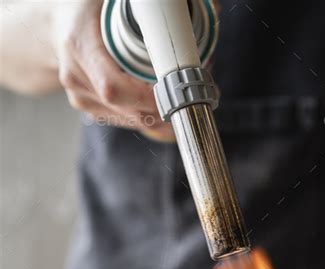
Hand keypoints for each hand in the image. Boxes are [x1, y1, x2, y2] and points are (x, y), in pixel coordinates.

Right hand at [52, 0, 173, 138]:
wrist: (61, 23)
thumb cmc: (87, 8)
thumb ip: (139, 10)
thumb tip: (171, 10)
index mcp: (79, 45)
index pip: (112, 88)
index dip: (144, 97)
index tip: (169, 92)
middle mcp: (75, 75)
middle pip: (124, 107)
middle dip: (157, 106)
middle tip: (182, 96)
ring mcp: (80, 95)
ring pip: (127, 118)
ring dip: (154, 113)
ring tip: (173, 97)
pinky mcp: (88, 107)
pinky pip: (124, 120)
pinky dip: (144, 115)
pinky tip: (157, 103)